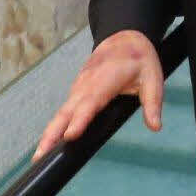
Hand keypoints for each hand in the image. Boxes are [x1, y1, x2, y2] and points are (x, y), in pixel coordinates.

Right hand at [32, 30, 163, 161]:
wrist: (123, 37)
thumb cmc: (138, 58)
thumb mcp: (153, 78)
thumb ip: (153, 103)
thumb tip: (156, 126)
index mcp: (105, 80)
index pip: (90, 103)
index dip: (79, 120)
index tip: (69, 136)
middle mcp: (86, 85)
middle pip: (66, 112)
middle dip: (52, 134)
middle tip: (40, 157)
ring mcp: (78, 88)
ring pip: (61, 113)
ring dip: (49, 133)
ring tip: (39, 157)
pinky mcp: (76, 92)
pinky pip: (64, 111)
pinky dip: (55, 126)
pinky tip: (49, 144)